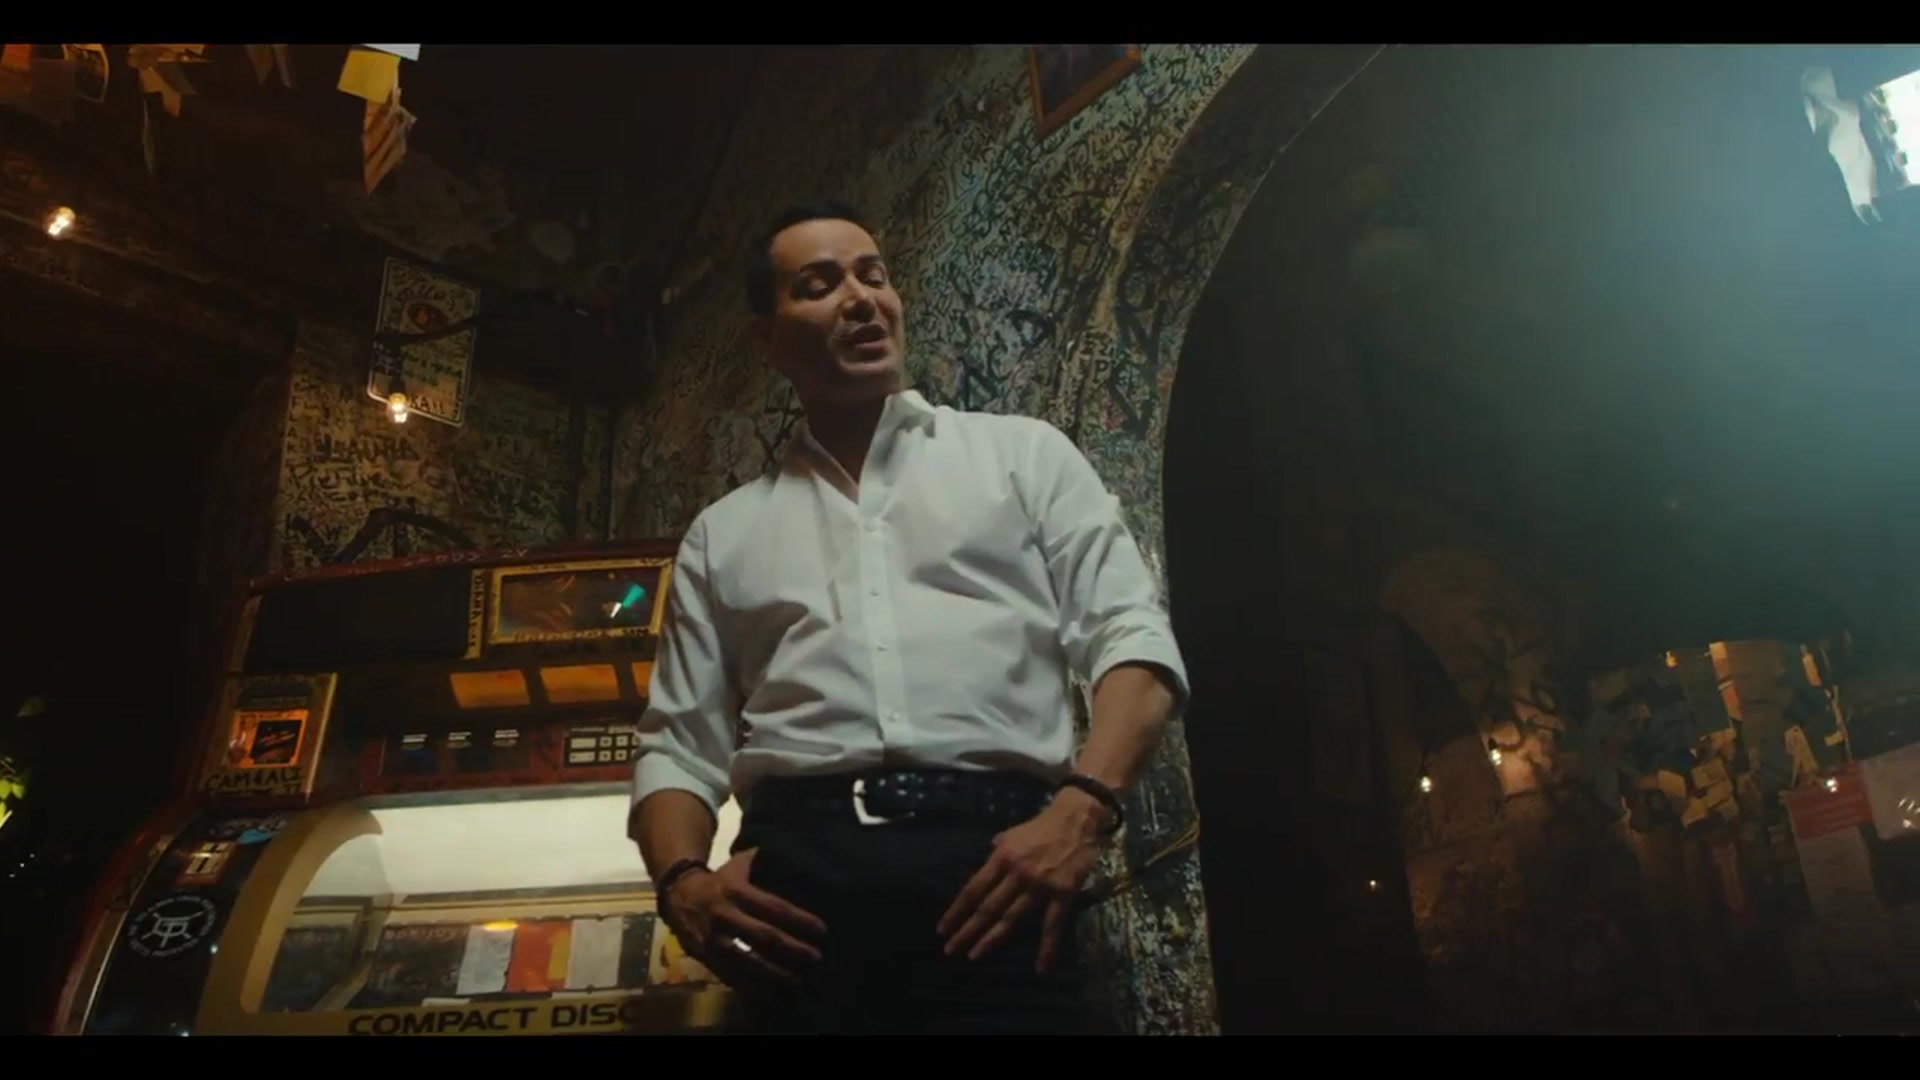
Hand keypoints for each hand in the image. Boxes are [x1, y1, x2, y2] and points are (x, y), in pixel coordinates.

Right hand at [659, 849, 825, 989]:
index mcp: (737, 891)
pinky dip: (753, 989)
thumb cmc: (719, 880)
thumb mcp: (739, 865)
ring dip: (775, 974)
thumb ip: (764, 862)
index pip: (774, 907)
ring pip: (748, 962)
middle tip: (816, 958)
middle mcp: (726, 916)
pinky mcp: (707, 959)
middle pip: (764, 937)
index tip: (821, 930)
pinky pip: (731, 977)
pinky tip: (773, 996)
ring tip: (799, 982)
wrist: (677, 895)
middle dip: (793, 949)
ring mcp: (714, 941)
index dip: (799, 919)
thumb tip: (799, 857)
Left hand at [937, 790, 1107, 971]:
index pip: (973, 889)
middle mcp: (1017, 873)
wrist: (1077, 817)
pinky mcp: (1063, 894)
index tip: (943, 928)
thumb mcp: (1010, 833)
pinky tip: (1041, 967)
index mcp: (1002, 857)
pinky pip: (1053, 925)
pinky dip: (1047, 948)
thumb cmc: (1041, 826)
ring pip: (1012, 918)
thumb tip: (986, 863)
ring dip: (992, 939)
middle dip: (967, 930)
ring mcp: (1040, 886)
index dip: (956, 911)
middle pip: (987, 908)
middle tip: (950, 950)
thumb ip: (997, 851)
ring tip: (975, 955)